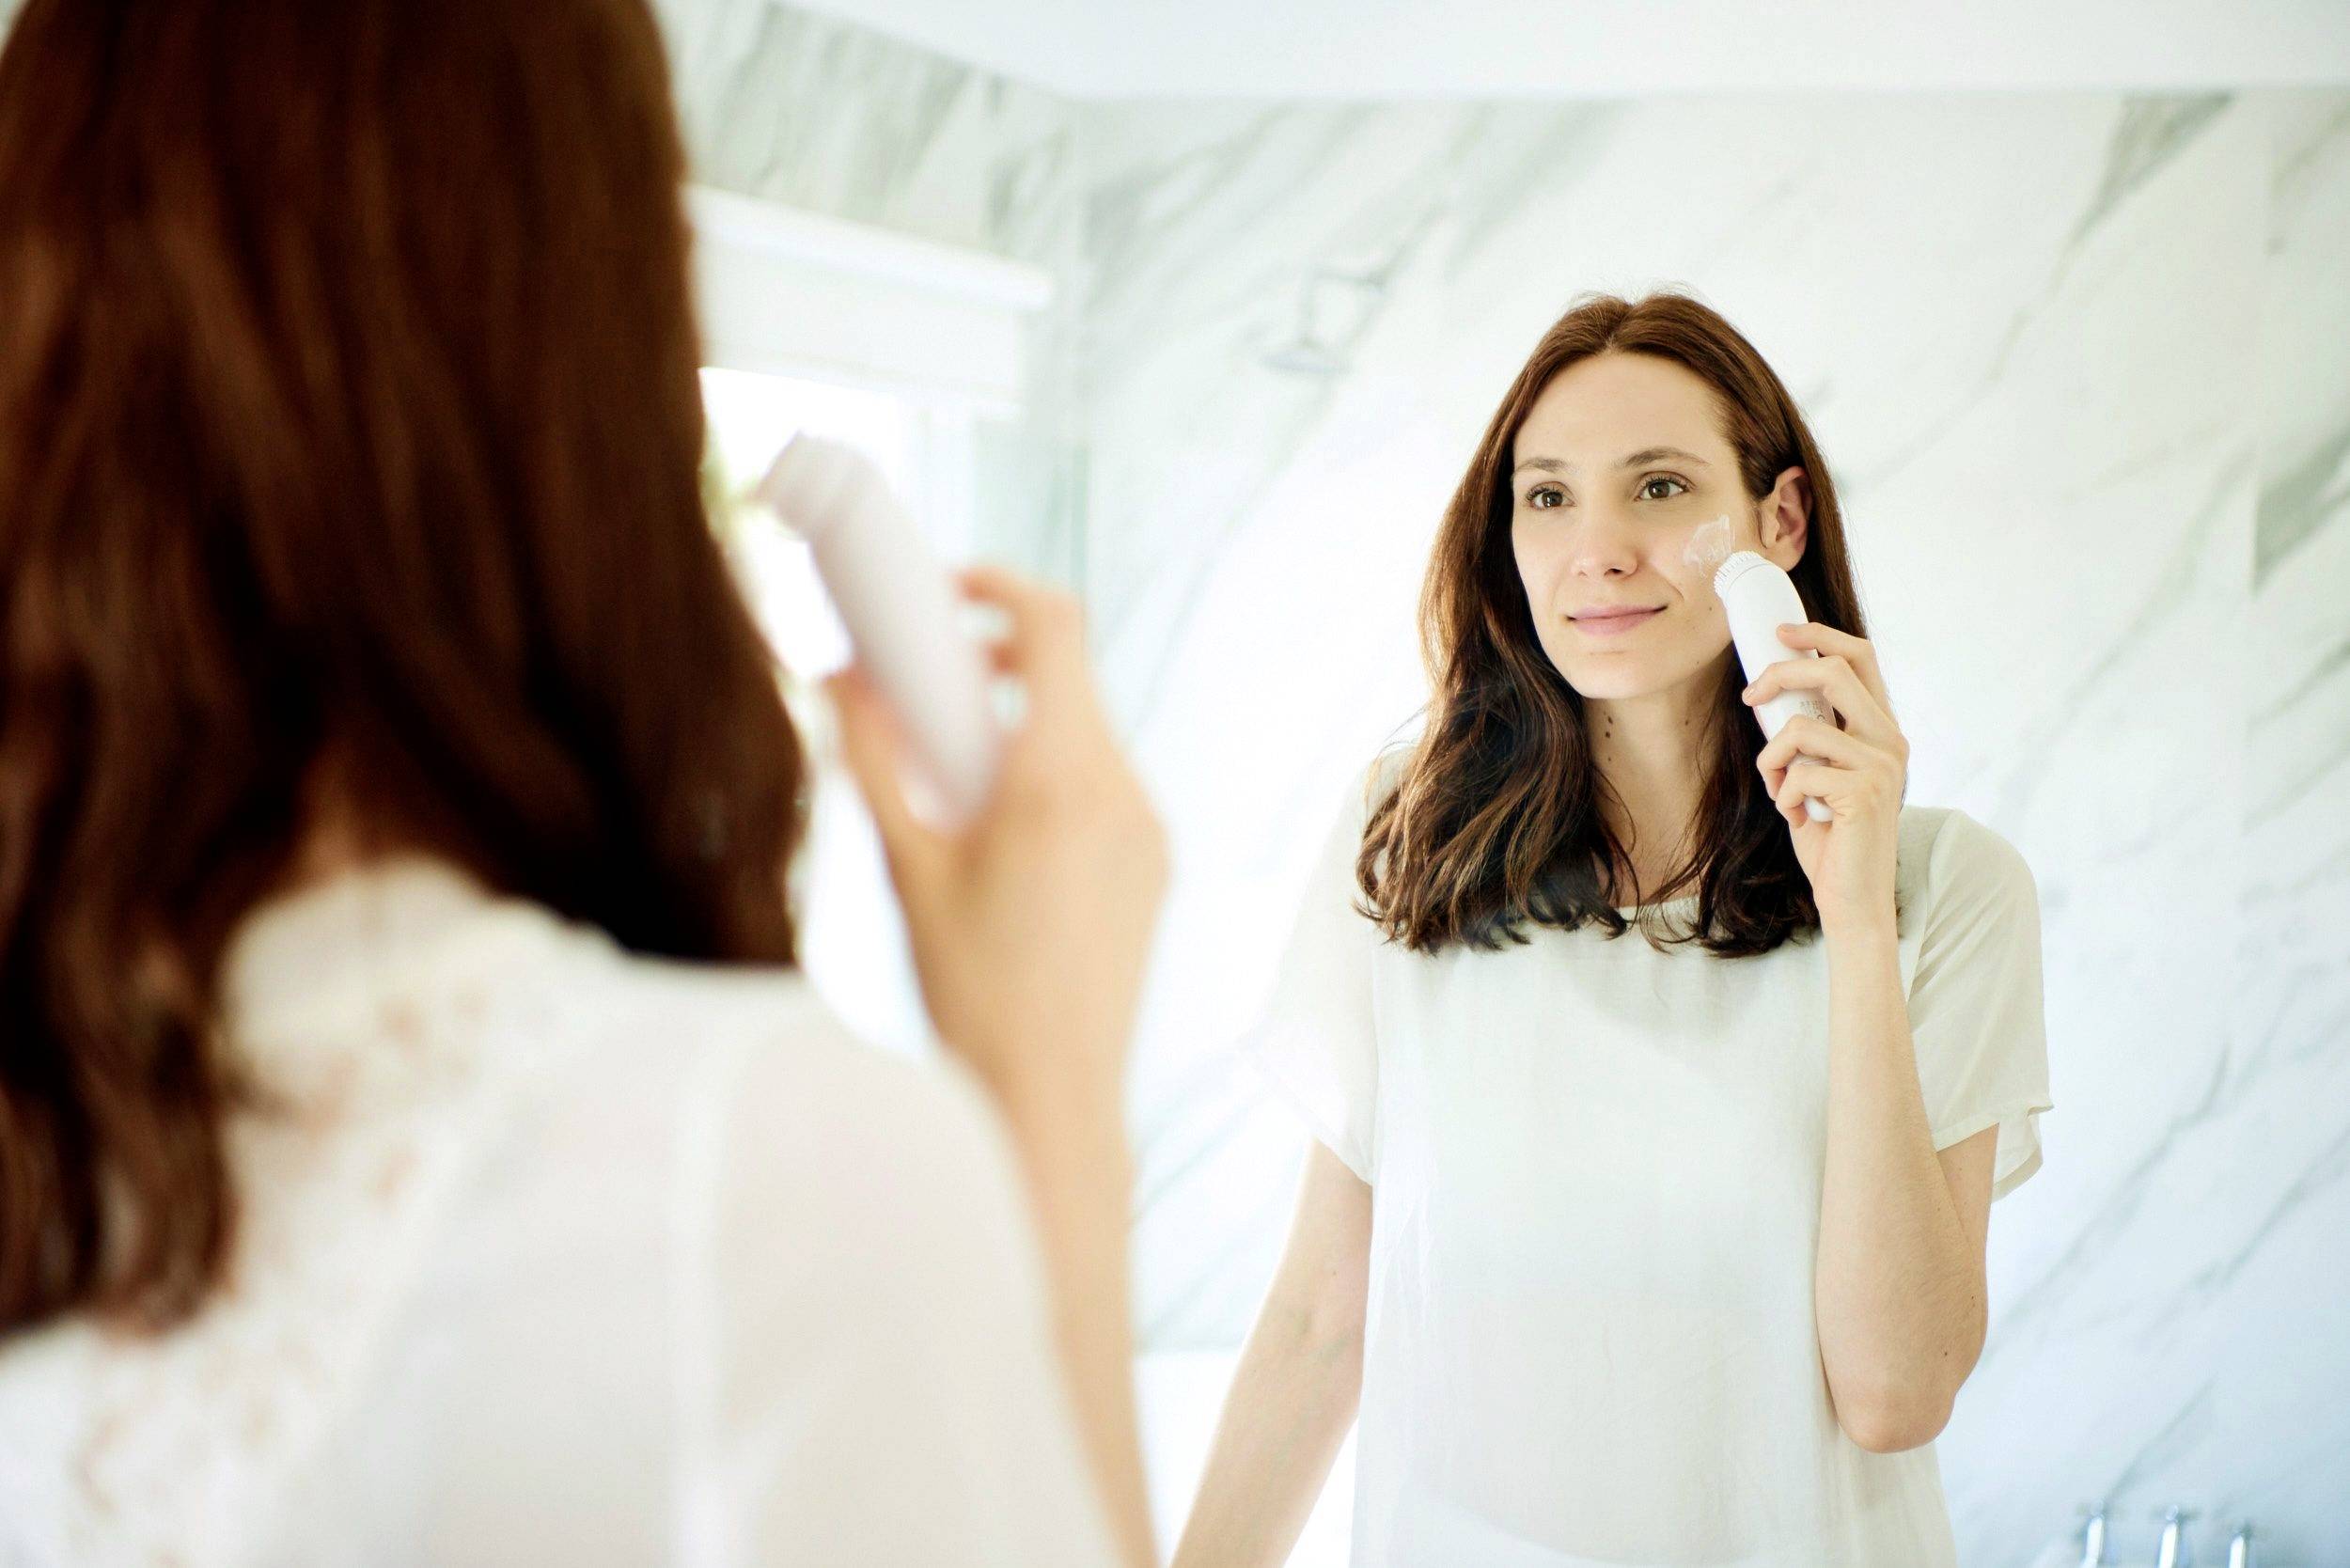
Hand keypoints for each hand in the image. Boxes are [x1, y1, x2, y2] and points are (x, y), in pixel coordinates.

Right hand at [826, 564, 1168, 1117]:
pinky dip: (1050, 774)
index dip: (997, 585)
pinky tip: (993, 830)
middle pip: (1068, 676)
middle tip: (923, 683)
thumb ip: (873, 760)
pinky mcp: (1155, 867)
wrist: (1051, 1100)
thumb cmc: (971, 995)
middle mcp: (1123, 793)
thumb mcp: (906, 869)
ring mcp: (1149, 831)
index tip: (943, 589)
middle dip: (993, 662)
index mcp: (1063, 780)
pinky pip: (1103, 786)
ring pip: (1085, 733)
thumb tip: (838, 677)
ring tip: (948, 774)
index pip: (1053, 626)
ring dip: (1019, 723)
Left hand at [1741, 622, 1906, 930]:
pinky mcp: (1866, 792)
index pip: (1861, 658)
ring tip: (1781, 792)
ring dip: (1771, 761)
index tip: (1781, 632)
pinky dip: (1782, 796)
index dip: (1820, 635)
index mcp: (1883, 729)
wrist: (1852, 896)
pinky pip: (1797, 772)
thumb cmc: (1831, 837)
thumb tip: (1768, 693)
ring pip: (1800, 729)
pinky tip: (1799, 819)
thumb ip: (1810, 736)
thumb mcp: (1819, 774)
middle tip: (1749, 697)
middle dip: (1780, 676)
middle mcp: (1891, 741)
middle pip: (1832, 673)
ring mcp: (1883, 765)